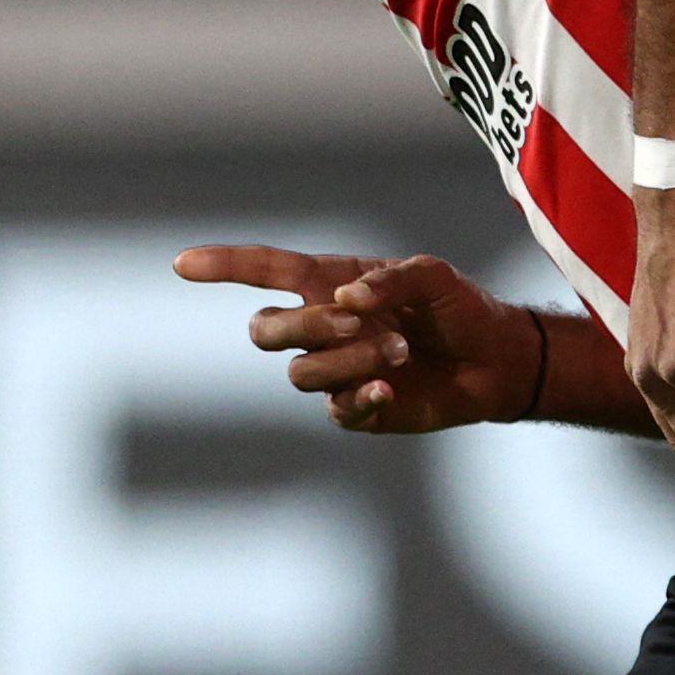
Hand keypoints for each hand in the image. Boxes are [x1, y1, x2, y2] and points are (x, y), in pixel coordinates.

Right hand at [176, 243, 550, 433]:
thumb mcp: (432, 275)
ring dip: (347, 359)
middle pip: (265, 330)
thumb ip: (388, 279)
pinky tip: (389, 386)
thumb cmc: (457, 306)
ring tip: (401, 351)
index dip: (223, 266)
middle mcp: (321, 327)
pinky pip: (336, 407)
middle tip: (354, 322)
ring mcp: (335, 372)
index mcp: (329, 283)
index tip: (182, 265)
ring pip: (299, 372)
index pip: (264, 271)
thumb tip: (344, 300)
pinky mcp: (357, 410)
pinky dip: (359, 394)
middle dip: (300, 326)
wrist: (493, 359)